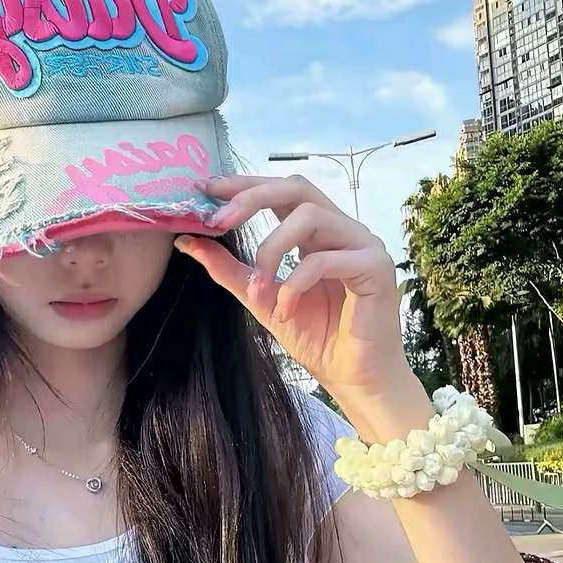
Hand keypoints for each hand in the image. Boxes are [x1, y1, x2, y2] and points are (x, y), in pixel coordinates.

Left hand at [174, 174, 409, 396]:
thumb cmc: (316, 338)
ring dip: (271, 251)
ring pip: (310, 217)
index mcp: (318, 233)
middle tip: (219, 221)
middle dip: (253, 198)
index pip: (282, 192)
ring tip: (258, 291)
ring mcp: (363, 245)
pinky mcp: (376, 267)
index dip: (245, 185)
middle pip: (297, 189)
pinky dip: (294, 285)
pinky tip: (284, 311)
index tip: (208, 190)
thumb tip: (186, 241)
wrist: (352, 377)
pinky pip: (325, 260)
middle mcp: (343, 230)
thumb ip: (228, 269)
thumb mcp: (260, 298)